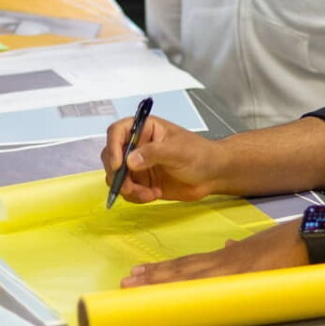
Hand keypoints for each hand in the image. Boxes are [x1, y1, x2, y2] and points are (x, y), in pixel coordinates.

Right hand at [101, 116, 223, 203]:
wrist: (213, 175)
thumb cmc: (200, 154)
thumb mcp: (178, 151)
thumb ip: (154, 153)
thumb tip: (130, 161)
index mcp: (145, 129)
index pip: (117, 132)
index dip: (113, 147)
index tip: (119, 165)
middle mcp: (137, 146)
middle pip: (111, 156)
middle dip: (117, 174)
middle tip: (128, 187)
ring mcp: (138, 165)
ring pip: (117, 177)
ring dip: (127, 189)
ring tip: (148, 194)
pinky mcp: (142, 182)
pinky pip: (127, 191)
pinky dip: (135, 196)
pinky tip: (153, 195)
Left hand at [121, 221, 304, 286]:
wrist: (307, 238)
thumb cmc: (288, 244)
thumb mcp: (257, 244)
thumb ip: (239, 249)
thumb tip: (227, 247)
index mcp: (226, 256)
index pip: (187, 263)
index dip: (163, 269)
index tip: (142, 272)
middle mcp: (223, 261)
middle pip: (180, 270)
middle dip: (152, 277)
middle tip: (127, 282)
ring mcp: (231, 270)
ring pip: (187, 278)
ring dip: (160, 283)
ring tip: (136, 287)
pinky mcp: (241, 278)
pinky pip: (208, 288)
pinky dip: (189, 293)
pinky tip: (173, 298)